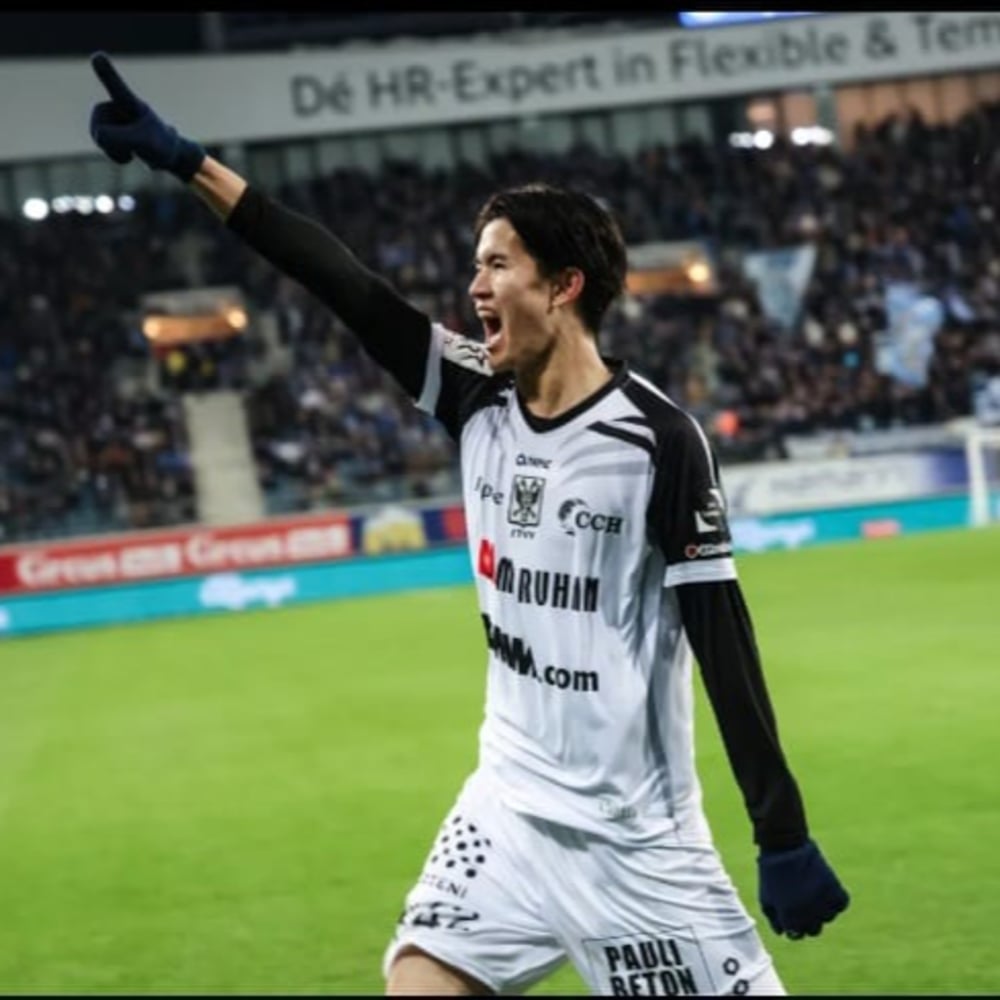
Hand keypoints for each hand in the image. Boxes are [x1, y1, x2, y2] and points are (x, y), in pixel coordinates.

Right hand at [89, 51, 204, 180]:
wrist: (169, 155)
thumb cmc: (161, 145)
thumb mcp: (144, 143)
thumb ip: (120, 137)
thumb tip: (99, 134)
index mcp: (132, 104)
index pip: (118, 88)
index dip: (107, 73)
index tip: (98, 57)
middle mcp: (119, 105)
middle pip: (99, 123)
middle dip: (112, 141)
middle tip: (132, 148)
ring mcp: (114, 115)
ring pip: (97, 134)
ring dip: (113, 149)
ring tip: (132, 150)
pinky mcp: (111, 126)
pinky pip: (100, 141)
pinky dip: (112, 153)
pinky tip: (127, 154)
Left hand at [757, 839, 848, 938]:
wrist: (785, 845)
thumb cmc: (772, 870)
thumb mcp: (765, 896)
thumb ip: (774, 918)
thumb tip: (783, 932)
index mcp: (789, 916)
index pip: (795, 934)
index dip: (791, 925)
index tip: (790, 914)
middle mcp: (808, 914)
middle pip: (813, 930)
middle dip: (806, 921)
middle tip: (801, 905)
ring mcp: (822, 902)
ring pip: (828, 918)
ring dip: (820, 910)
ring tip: (811, 893)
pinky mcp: (834, 888)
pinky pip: (841, 903)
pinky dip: (836, 901)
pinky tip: (826, 892)